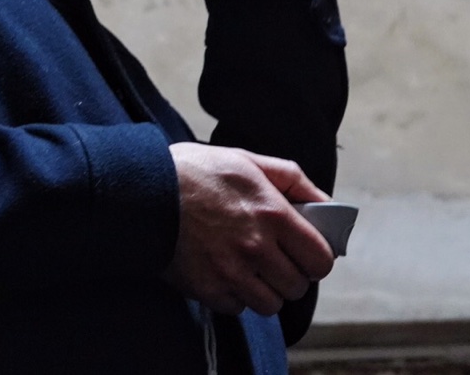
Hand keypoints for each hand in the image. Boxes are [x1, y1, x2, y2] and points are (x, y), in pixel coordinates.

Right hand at [161, 142, 333, 314]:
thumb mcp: (247, 160)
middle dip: (290, 275)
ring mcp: (231, 272)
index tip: (305, 252)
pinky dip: (235, 295)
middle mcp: (256, 247)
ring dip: (264, 290)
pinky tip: (223, 272)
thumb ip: (293, 180)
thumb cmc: (195, 172)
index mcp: (272, 213)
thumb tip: (327, 204)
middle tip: (274, 259)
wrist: (143, 191)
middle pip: (297, 286)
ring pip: (270, 304)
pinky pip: (238, 308)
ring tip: (248, 268)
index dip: (316, 258)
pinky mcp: (207, 289)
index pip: (320, 259)